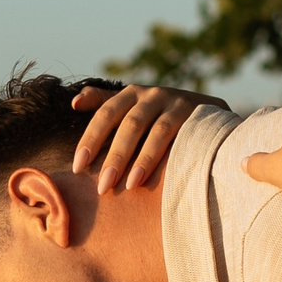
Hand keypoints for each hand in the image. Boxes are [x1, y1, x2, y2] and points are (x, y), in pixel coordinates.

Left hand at [70, 82, 225, 192]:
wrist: (207, 112)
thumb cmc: (158, 114)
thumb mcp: (132, 105)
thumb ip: (104, 102)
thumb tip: (75, 102)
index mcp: (130, 94)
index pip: (106, 114)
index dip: (91, 139)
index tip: (78, 167)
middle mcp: (153, 95)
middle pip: (130, 125)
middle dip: (116, 157)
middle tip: (103, 187)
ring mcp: (177, 103)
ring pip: (157, 131)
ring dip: (143, 160)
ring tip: (131, 186)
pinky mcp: (198, 115)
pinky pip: (183, 137)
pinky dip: (171, 155)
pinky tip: (163, 176)